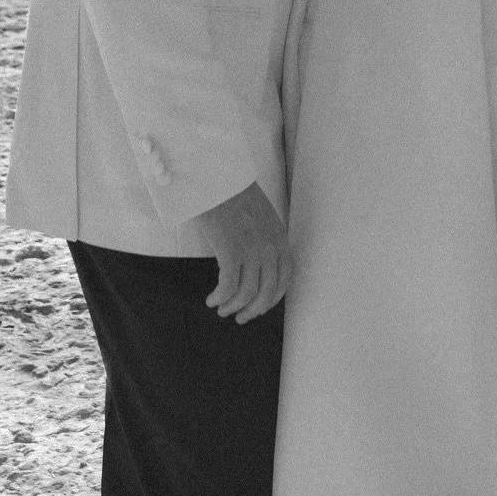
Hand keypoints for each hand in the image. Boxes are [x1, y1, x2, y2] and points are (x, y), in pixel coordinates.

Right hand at [198, 181, 290, 323]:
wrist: (216, 178)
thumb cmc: (233, 195)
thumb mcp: (262, 216)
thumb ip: (266, 239)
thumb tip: (258, 268)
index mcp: (279, 238)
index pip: (285, 279)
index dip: (272, 299)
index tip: (259, 307)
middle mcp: (269, 247)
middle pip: (266, 293)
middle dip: (252, 310)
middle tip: (239, 317)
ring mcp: (251, 249)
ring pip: (246, 294)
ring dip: (232, 307)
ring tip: (221, 308)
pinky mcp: (230, 251)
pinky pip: (228, 287)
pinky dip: (219, 298)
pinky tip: (211, 299)